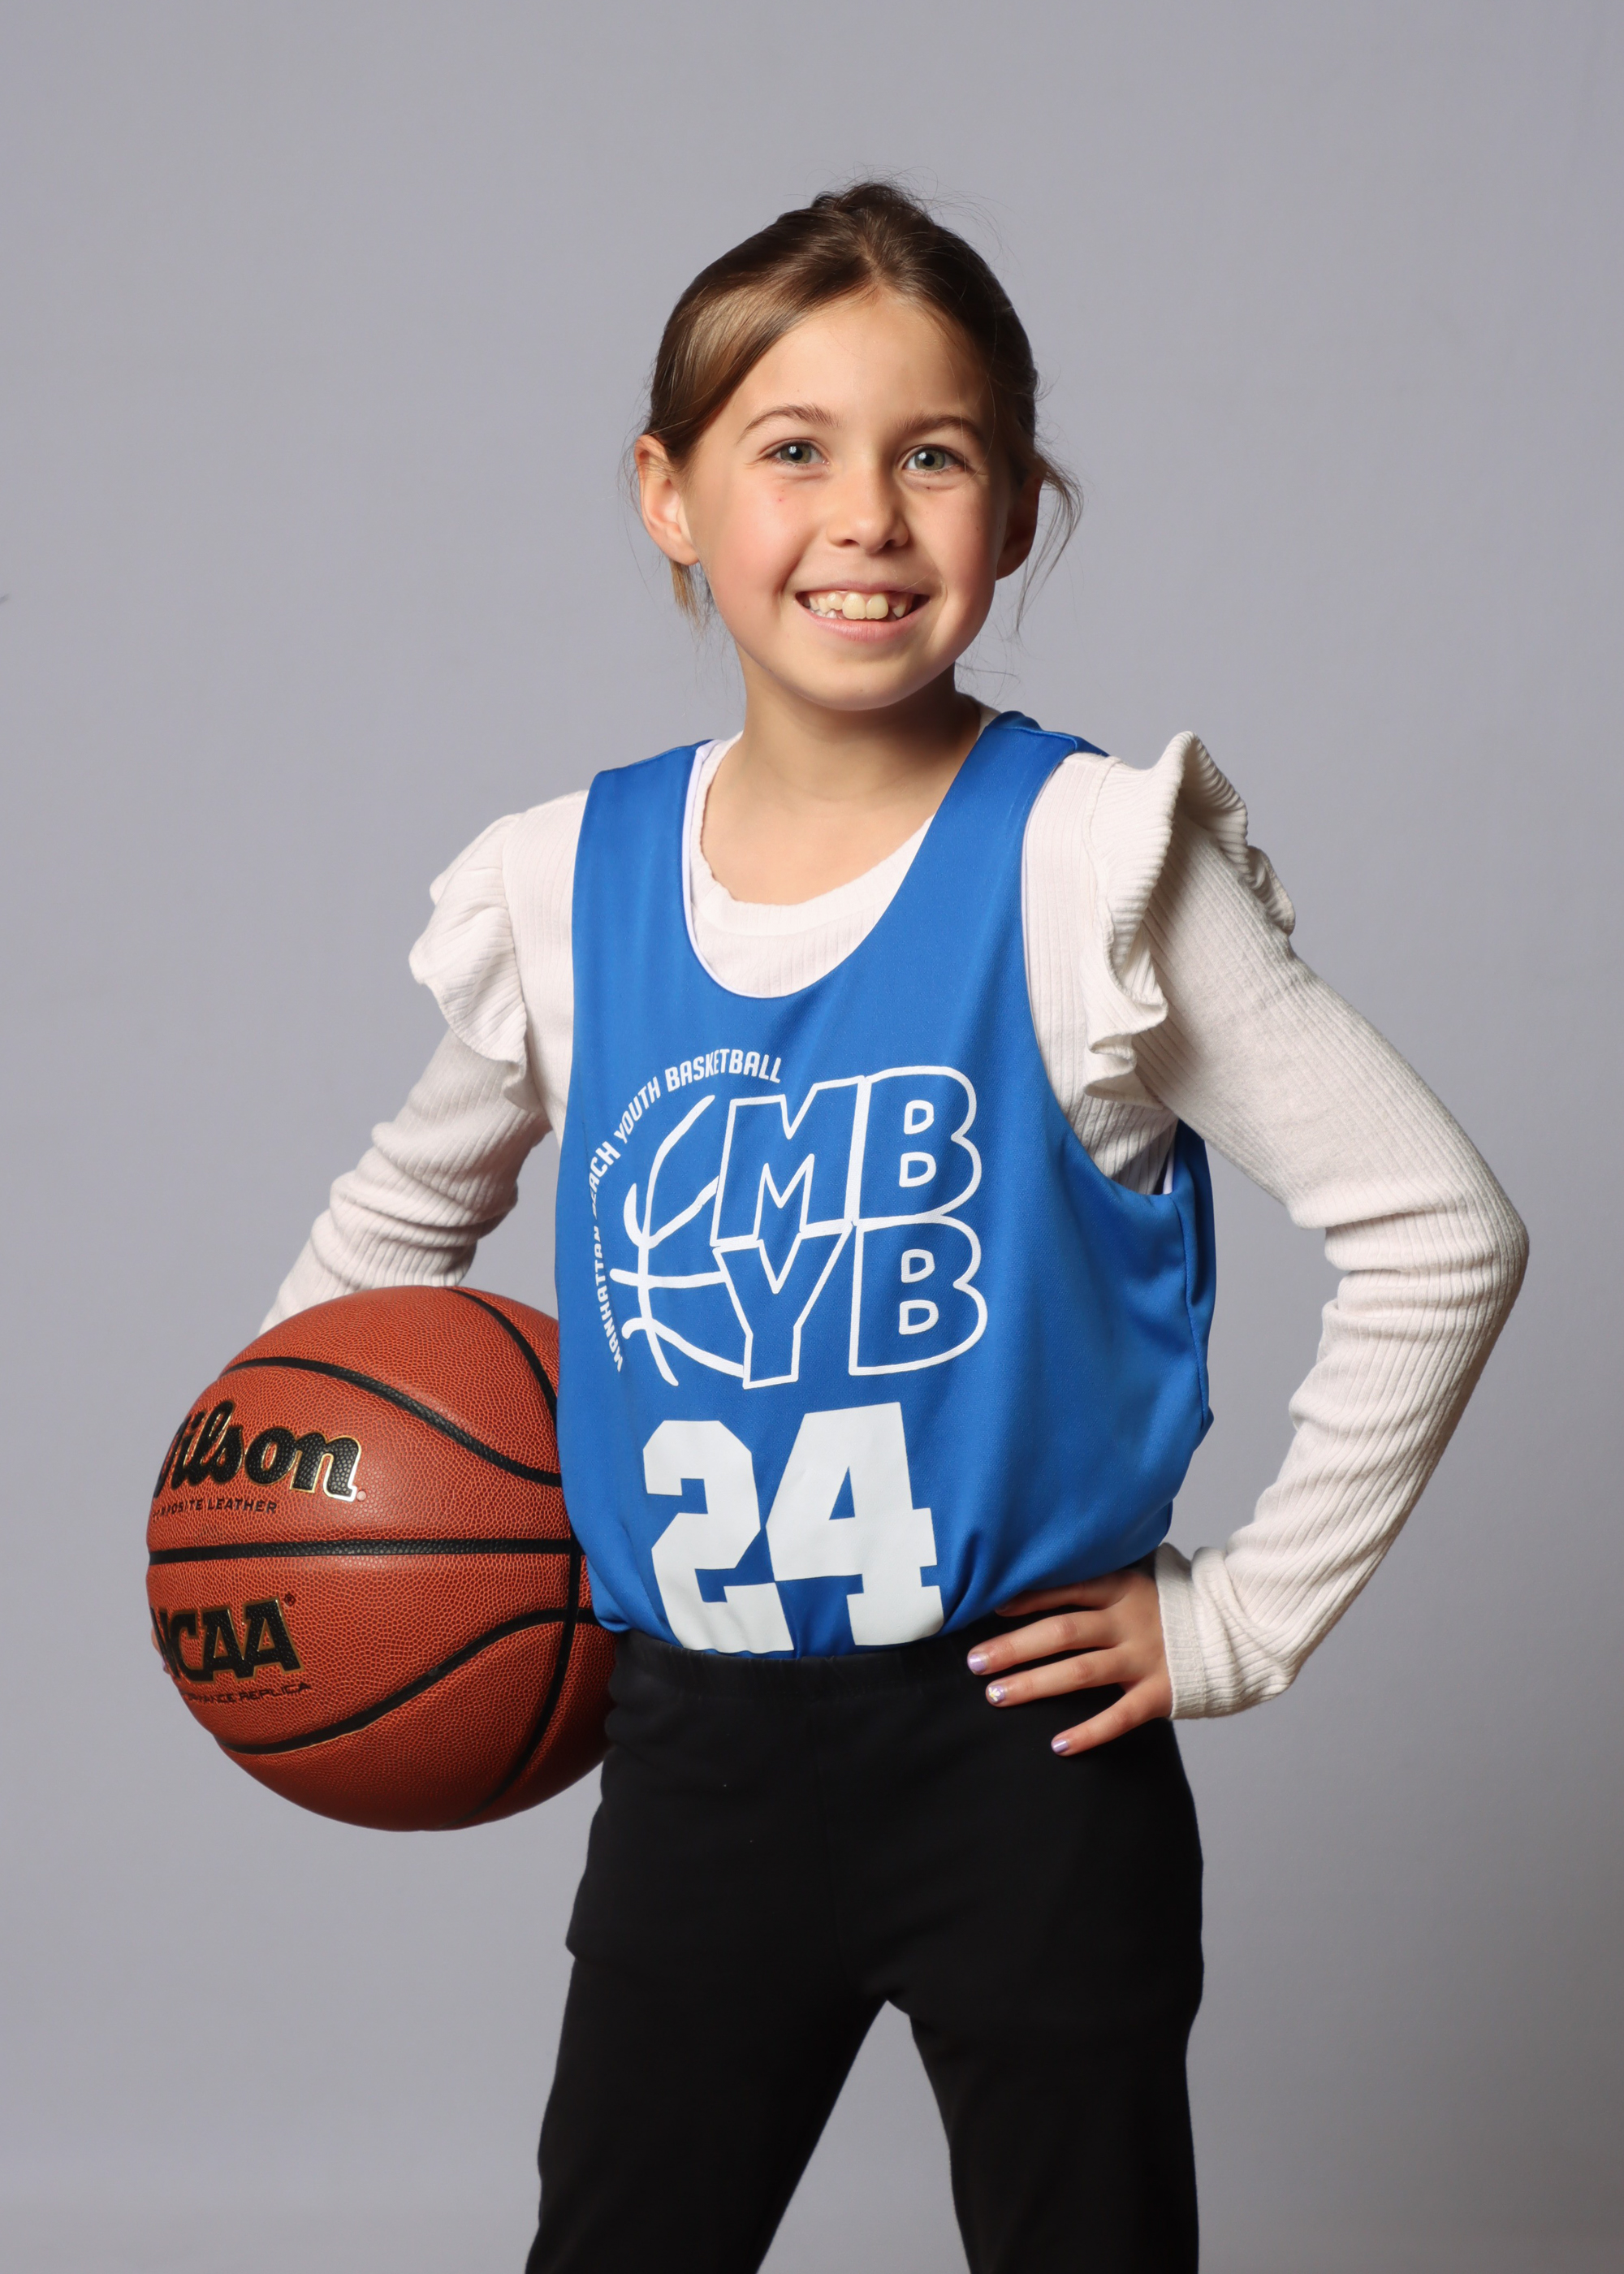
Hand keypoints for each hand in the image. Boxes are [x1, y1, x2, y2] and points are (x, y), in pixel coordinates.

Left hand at [966, 1567, 1172, 1754]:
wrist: (1235, 1633)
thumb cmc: (1170, 1611)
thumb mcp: (1137, 1586)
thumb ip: (1097, 1590)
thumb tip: (1036, 1592)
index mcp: (1121, 1590)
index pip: (1066, 1590)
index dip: (1027, 1599)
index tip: (990, 1608)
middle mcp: (1130, 1622)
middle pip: (1062, 1633)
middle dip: (1014, 1648)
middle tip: (976, 1662)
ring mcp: (1145, 1659)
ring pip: (1080, 1673)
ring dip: (1035, 1684)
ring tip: (997, 1695)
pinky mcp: (1160, 1693)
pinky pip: (1119, 1716)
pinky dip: (1089, 1732)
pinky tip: (1058, 1745)